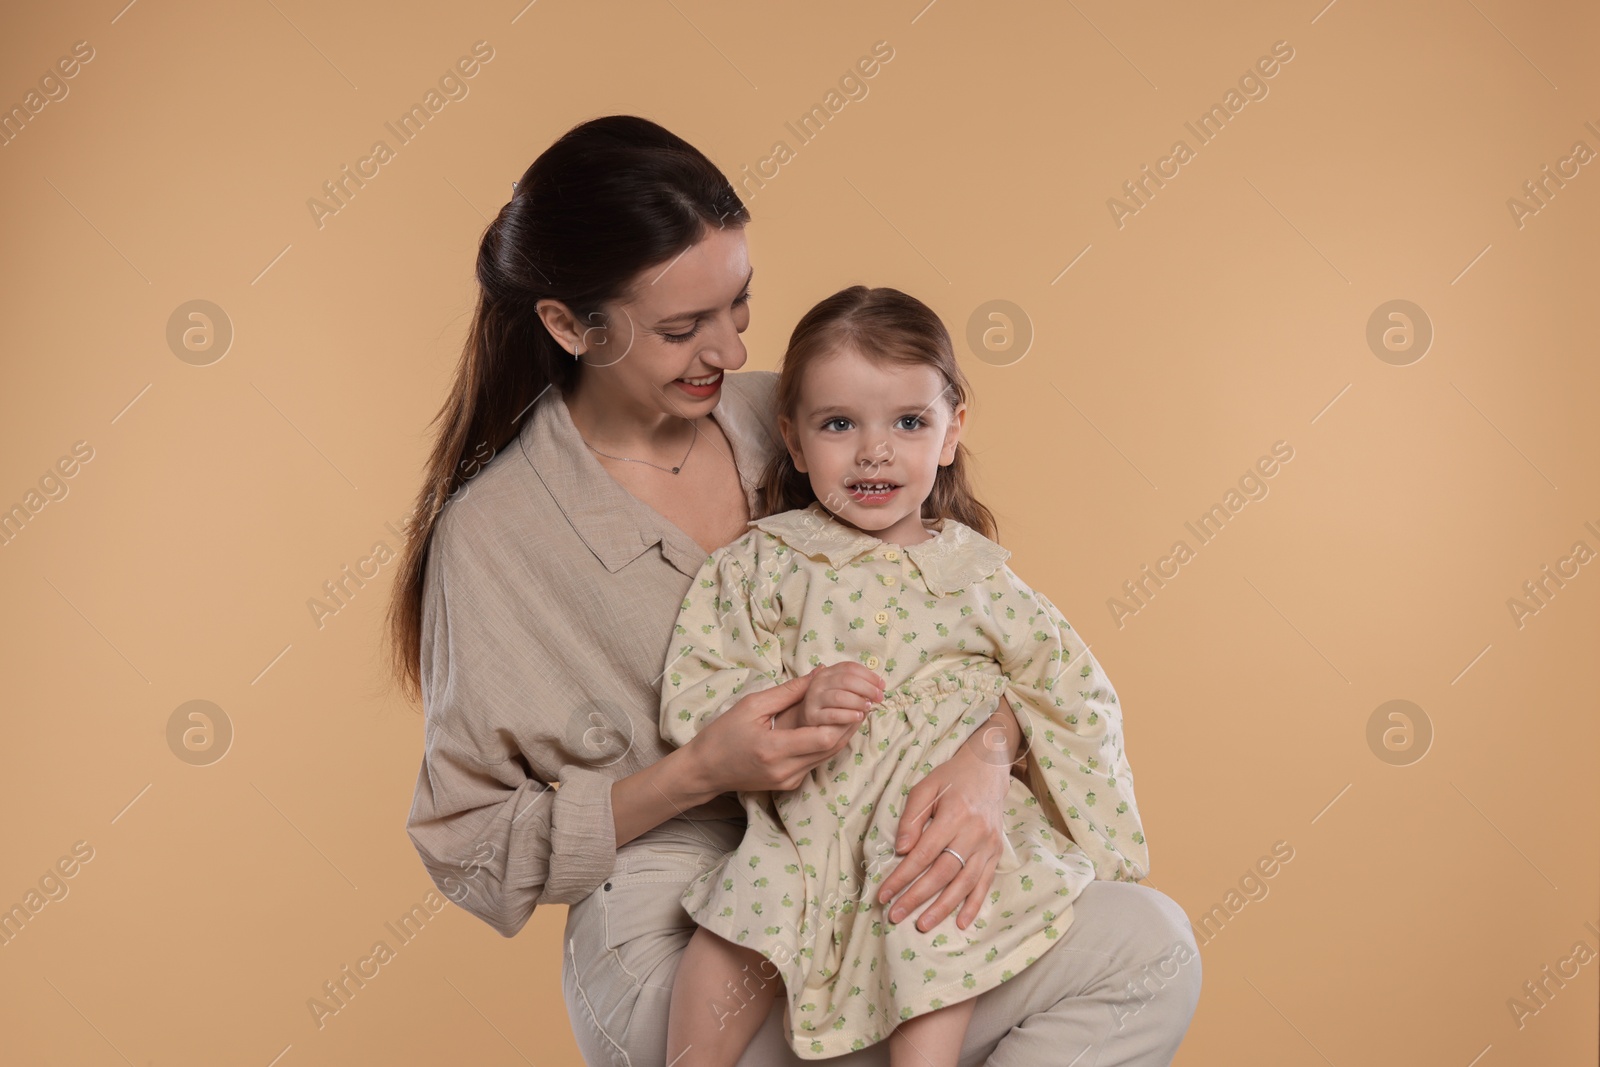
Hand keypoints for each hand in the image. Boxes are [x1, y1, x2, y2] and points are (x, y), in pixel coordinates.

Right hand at [686, 674, 858, 794]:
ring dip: (842, 736)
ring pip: (827, 758)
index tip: (856, 703)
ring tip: (854, 713)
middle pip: (831, 750)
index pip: (822, 738)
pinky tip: (832, 728)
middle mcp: (785, 770)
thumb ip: (788, 692)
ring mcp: (788, 781)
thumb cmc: (723, 734)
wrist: (705, 770)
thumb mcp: (752, 706)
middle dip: (849, 727)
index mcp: (774, 749)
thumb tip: (818, 674)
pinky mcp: (789, 785)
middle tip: (863, 705)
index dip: (843, 721)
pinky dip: (827, 746)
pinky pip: (816, 764)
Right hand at [780, 662, 883, 730]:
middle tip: (879, 697)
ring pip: (840, 696)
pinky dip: (849, 715)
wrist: (803, 720)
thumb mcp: (838, 689)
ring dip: (858, 701)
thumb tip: (878, 683)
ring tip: (869, 707)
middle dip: (867, 688)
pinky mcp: (812, 716)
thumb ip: (854, 684)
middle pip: (846, 680)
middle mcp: (818, 683)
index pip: (850, 667)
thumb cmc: (827, 705)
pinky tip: (859, 717)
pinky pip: (833, 715)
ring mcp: (813, 699)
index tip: (882, 685)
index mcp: (826, 673)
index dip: (869, 675)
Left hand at [875, 698, 1020, 931]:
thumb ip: (911, 818)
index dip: (903, 876)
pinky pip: (985, 884)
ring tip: (922, 925)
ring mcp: (988, 845)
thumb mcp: (925, 787)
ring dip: (943, 907)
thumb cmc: (952, 778)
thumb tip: (901, 850)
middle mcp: (974, 833)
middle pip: (943, 872)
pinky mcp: (996, 853)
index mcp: (954, 815)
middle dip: (917, 897)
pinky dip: (974, 905)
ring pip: (965, 883)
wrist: (989, 768)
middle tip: (896, 916)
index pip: (923, 853)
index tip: (884, 894)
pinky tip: (960, 923)